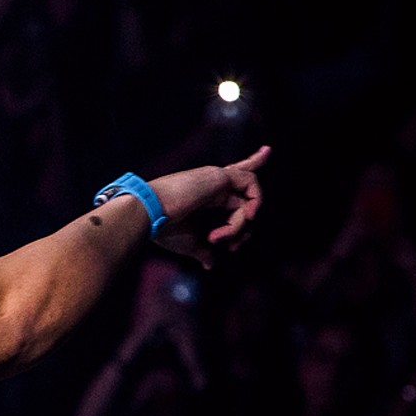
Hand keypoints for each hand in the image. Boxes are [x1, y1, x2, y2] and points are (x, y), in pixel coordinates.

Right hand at [148, 146, 269, 268]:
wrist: (149, 215)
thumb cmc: (164, 228)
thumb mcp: (189, 243)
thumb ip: (203, 250)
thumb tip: (210, 264)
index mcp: (205, 195)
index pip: (234, 178)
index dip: (252, 162)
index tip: (266, 151)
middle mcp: (213, 183)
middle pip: (247, 192)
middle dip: (244, 227)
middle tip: (232, 248)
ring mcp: (216, 178)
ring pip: (247, 199)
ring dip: (240, 224)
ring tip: (219, 237)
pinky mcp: (220, 175)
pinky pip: (251, 187)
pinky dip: (253, 204)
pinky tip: (242, 218)